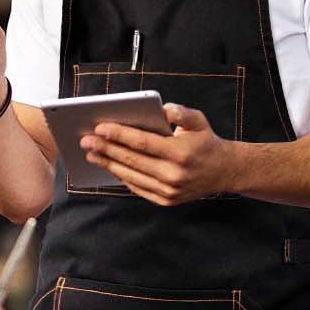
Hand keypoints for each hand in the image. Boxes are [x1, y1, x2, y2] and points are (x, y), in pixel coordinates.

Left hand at [80, 104, 235, 205]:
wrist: (223, 171)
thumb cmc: (205, 141)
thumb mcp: (199, 121)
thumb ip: (181, 112)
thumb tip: (163, 109)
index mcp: (180, 153)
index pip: (143, 143)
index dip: (119, 135)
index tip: (100, 127)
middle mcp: (174, 174)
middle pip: (132, 160)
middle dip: (106, 149)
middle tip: (85, 140)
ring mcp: (169, 190)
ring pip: (131, 176)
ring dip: (108, 164)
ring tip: (91, 153)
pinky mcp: (166, 200)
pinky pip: (138, 188)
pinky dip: (121, 176)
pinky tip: (109, 166)